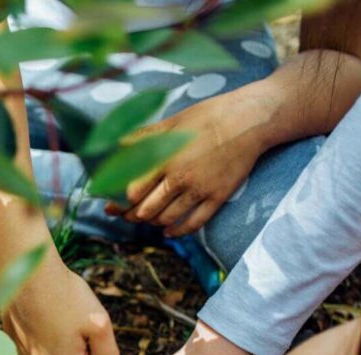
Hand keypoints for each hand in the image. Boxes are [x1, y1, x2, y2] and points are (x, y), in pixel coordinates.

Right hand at [2, 259, 118, 354]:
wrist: (31, 272)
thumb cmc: (66, 296)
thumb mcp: (101, 323)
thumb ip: (108, 351)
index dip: (92, 338)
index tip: (84, 320)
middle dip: (73, 339)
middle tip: (70, 313)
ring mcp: (23, 351)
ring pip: (49, 346)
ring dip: (54, 332)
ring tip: (54, 309)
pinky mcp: (11, 335)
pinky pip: (31, 334)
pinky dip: (36, 323)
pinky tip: (38, 306)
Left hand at [110, 92, 267, 236]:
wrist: (249, 120)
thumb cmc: (207, 117)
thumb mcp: (171, 123)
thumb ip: (144, 138)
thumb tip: (117, 145)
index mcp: (164, 159)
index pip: (133, 191)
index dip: (119, 201)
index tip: (112, 202)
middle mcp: (180, 178)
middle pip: (147, 209)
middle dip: (131, 215)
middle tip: (124, 215)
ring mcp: (199, 190)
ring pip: (167, 218)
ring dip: (152, 222)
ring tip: (145, 219)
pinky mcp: (218, 197)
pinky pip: (195, 223)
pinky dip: (178, 231)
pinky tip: (169, 231)